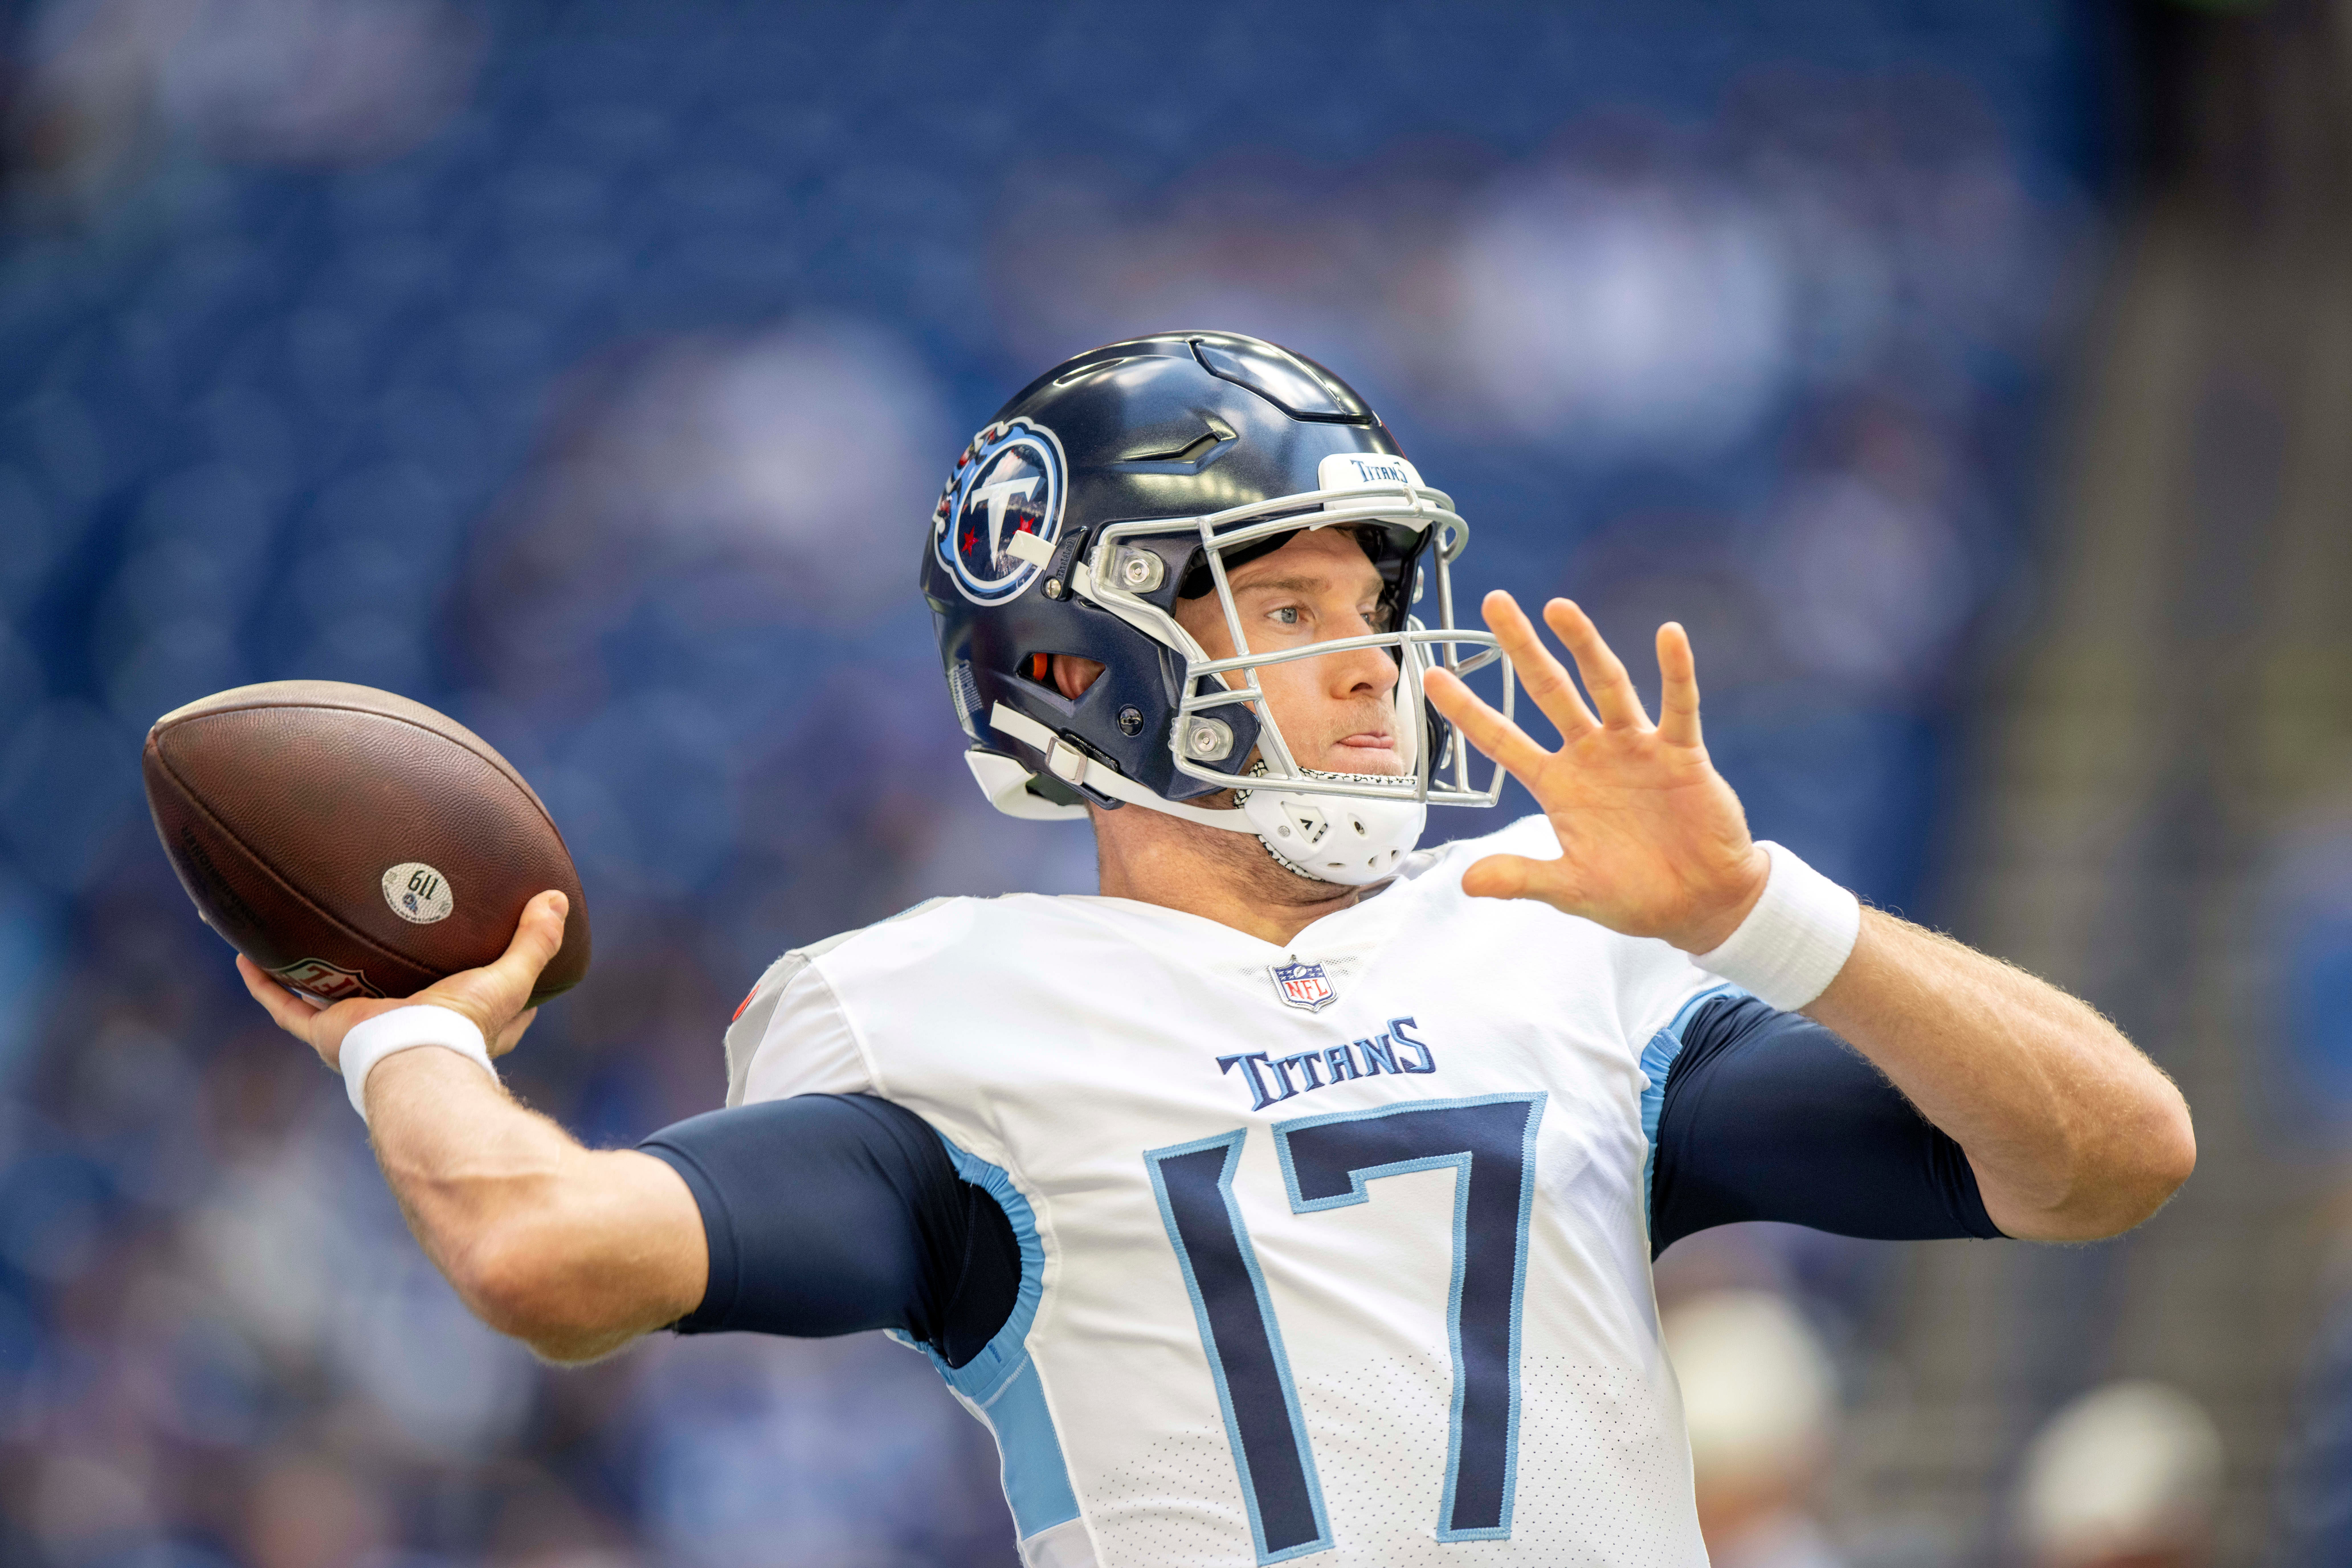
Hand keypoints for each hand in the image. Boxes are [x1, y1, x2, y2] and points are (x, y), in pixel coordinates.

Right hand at [237, 890, 570, 1071]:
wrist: (417, 1059)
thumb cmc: (465, 1025)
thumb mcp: (510, 978)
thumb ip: (536, 942)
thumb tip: (559, 900)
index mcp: (451, 1026)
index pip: (468, 1005)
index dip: (475, 981)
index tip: (482, 952)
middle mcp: (402, 1031)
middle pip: (389, 1000)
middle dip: (378, 974)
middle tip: (370, 933)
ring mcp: (360, 1033)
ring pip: (328, 1003)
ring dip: (312, 977)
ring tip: (296, 941)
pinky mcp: (327, 1034)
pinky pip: (286, 1008)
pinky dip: (266, 985)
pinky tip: (248, 957)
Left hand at [1423, 593, 1766, 952]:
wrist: (1699, 905)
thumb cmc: (1636, 894)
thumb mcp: (1571, 889)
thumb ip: (1522, 879)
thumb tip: (1468, 882)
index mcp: (1558, 785)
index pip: (1503, 739)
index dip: (1469, 710)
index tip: (1432, 678)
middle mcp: (1591, 755)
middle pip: (1549, 690)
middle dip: (1522, 648)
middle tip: (1494, 603)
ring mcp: (1635, 749)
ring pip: (1606, 685)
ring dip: (1585, 645)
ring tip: (1559, 607)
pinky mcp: (1681, 754)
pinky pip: (1678, 705)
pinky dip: (1675, 671)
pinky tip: (1669, 635)